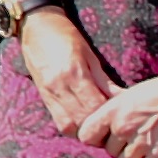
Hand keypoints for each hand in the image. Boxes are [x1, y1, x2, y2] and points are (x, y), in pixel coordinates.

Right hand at [16, 6, 123, 134]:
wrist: (35, 27)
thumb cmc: (65, 36)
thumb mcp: (89, 54)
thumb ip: (103, 79)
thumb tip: (122, 98)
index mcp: (74, 73)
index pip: (95, 106)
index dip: (109, 115)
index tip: (120, 115)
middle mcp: (59, 87)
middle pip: (83, 120)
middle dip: (99, 126)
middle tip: (113, 124)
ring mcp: (49, 94)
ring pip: (69, 126)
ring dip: (84, 130)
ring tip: (97, 125)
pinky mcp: (43, 98)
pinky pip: (59, 122)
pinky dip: (73, 126)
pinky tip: (82, 122)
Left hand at [77, 63, 157, 157]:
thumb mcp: (132, 94)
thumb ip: (116, 112)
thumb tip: (104, 128)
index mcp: (113, 109)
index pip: (86, 135)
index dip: (96, 138)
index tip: (108, 136)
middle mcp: (123, 127)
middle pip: (109, 152)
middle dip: (121, 149)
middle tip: (139, 140)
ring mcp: (141, 142)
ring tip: (149, 149)